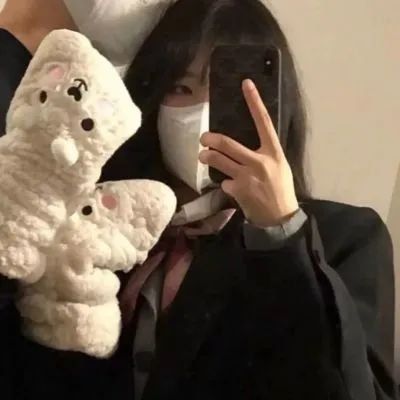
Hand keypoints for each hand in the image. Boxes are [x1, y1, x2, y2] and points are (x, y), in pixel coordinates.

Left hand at [199, 79, 298, 227]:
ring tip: (203, 156)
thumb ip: (264, 153)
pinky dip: (225, 184)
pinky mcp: (237, 190)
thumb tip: (247, 142)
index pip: (264, 122)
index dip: (254, 102)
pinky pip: (224, 182)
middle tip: (204, 138)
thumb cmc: (281, 189)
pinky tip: (233, 189)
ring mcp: (247, 176)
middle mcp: (260, 161)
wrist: (280, 217)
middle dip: (212, 139)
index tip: (245, 84)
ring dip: (207, 157)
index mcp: (274, 152)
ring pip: (219, 161)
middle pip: (229, 144)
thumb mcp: (280, 167)